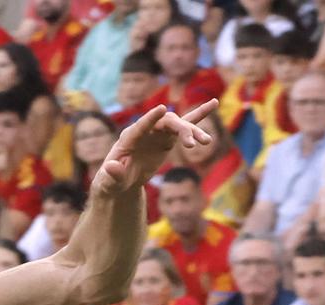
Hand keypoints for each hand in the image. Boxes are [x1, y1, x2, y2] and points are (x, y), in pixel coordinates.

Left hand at [92, 101, 215, 199]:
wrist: (121, 181)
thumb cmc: (112, 182)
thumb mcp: (109, 182)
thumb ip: (112, 175)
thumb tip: (111, 166)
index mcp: (129, 138)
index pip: (141, 126)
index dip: (150, 119)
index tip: (162, 109)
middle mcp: (145, 130)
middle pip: (165, 124)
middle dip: (179, 131)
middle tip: (191, 145)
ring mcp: (157, 132)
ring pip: (178, 125)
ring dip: (193, 131)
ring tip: (206, 142)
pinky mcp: (167, 137)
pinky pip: (184, 125)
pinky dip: (199, 115)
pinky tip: (214, 103)